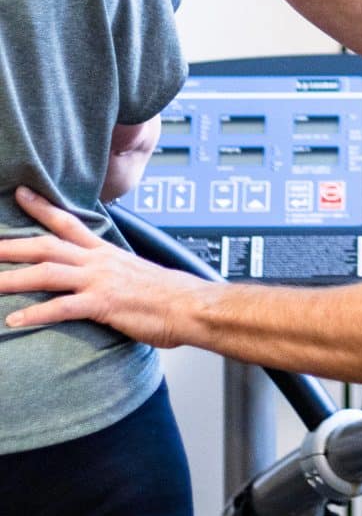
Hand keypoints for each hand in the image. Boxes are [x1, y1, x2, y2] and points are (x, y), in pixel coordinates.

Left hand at [0, 187, 204, 346]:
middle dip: (12, 245)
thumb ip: (111, 270)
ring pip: (47, 273)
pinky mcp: (103, 304)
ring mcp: (100, 281)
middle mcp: (99, 261)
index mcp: (106, 252)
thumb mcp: (134, 273)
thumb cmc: (166, 294)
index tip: (20, 193)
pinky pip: (62, 308)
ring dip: (13, 278)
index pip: (69, 222)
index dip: (43, 208)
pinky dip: (36, 314)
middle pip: (47, 245)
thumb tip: (98, 275)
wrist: (190, 305)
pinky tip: (13, 322)